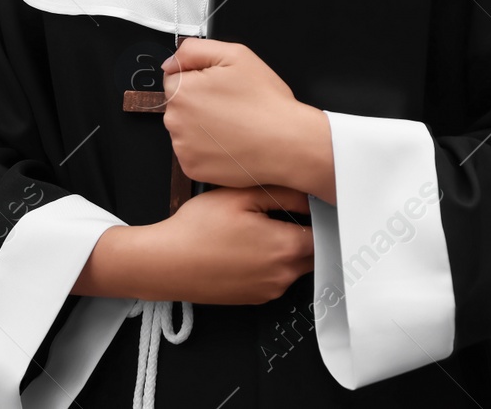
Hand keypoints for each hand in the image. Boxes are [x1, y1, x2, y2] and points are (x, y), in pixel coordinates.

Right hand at [99, 185, 313, 304]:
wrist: (165, 264)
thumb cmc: (198, 229)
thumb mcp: (241, 195)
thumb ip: (283, 192)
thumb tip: (311, 194)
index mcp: (286, 247)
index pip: (325, 233)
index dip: (321, 216)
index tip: (313, 204)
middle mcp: (283, 275)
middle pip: (314, 252)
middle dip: (305, 232)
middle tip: (286, 212)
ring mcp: (269, 290)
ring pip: (295, 266)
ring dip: (288, 248)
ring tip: (260, 228)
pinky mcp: (254, 298)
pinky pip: (276, 278)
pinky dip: (271, 263)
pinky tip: (247, 246)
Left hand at [161, 38, 330, 195]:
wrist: (288, 144)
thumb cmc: (266, 102)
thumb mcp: (236, 55)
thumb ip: (194, 50)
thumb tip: (171, 62)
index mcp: (182, 91)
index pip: (175, 79)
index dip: (201, 80)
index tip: (221, 88)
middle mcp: (175, 121)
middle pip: (179, 105)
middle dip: (200, 103)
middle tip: (232, 107)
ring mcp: (182, 148)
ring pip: (186, 130)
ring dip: (202, 127)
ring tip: (234, 126)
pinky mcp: (192, 169)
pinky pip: (193, 153)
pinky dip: (208, 149)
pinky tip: (230, 143)